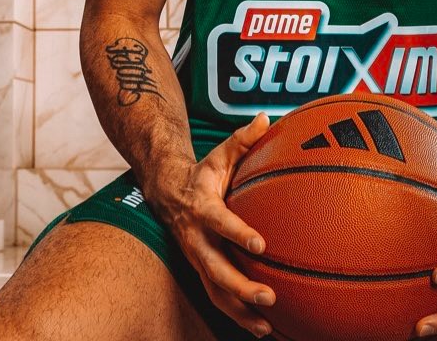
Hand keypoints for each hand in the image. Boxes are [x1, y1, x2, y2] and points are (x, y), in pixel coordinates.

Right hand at [151, 113, 275, 337]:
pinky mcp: (201, 270)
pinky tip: (262, 329)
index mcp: (203, 208)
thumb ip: (243, 138)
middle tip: (269, 296)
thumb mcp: (220, 152)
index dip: (238, 234)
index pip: (220, 223)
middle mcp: (197, 239)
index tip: (261, 245)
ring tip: (267, 326)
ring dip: (239, 310)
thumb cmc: (204, 171)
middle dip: (241, 286)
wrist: (167, 192)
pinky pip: (217, 298)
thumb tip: (267, 117)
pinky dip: (237, 316)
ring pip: (215, 291)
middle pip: (216, 268)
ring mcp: (197, 258)